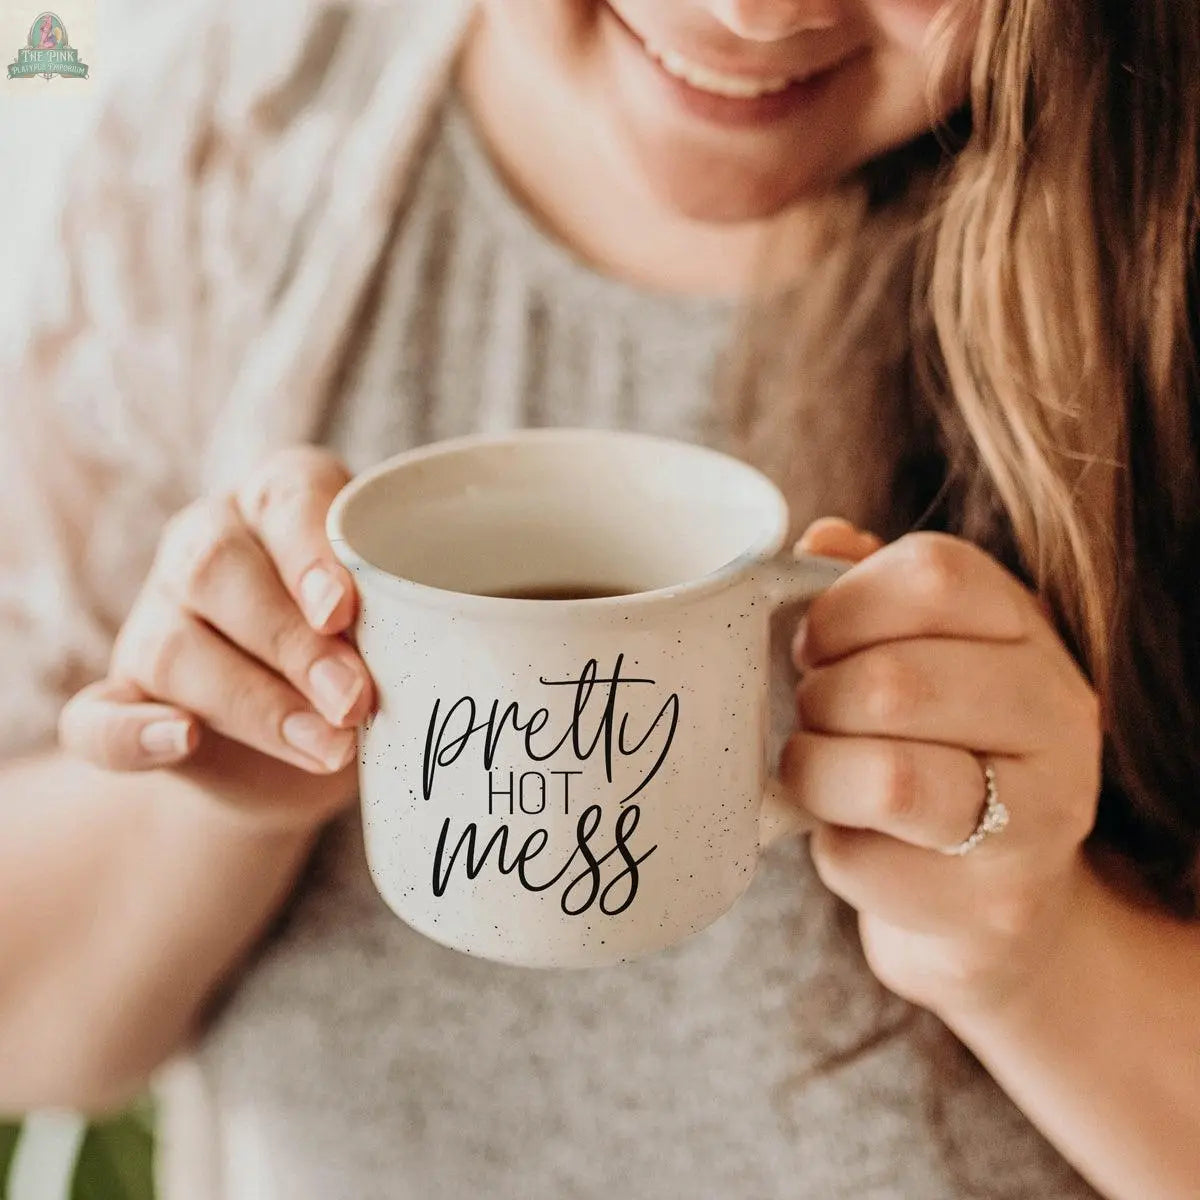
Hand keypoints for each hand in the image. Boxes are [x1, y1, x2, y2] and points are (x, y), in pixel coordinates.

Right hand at [58, 447, 375, 829]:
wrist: (299, 753)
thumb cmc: (368, 661)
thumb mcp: (397, 632)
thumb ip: (405, 622)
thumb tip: (447, 648)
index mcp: (283, 504)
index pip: (289, 497)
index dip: (311, 551)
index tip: (347, 610)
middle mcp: (209, 545)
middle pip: (218, 568)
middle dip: (290, 640)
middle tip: (355, 699)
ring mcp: (155, 620)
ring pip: (173, 645)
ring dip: (252, 702)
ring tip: (327, 747)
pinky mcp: (124, 698)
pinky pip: (99, 718)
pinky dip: (133, 734)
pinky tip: (179, 741)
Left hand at [781, 517, 1103, 1019]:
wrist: (988, 892)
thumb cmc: (930, 746)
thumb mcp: (911, 652)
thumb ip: (866, 591)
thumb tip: (820, 539)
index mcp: (1027, 630)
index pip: (934, 574)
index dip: (842, 605)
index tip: (815, 641)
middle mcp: (1057, 713)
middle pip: (895, 680)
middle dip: (819, 700)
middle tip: (815, 714)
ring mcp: (1041, 815)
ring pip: (886, 778)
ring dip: (817, 770)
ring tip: (821, 768)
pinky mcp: (996, 902)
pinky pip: (861, 860)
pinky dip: (828, 846)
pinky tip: (853, 836)